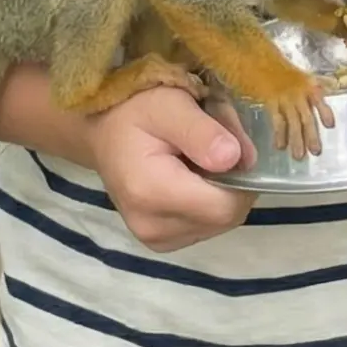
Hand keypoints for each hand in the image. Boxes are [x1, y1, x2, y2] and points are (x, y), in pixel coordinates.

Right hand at [87, 85, 257, 251]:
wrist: (104, 131)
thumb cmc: (135, 110)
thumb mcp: (170, 104)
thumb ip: (202, 131)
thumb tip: (236, 159)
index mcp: (152, 193)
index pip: (225, 206)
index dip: (242, 177)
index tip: (233, 144)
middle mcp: (151, 227)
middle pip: (226, 217)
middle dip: (234, 182)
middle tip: (217, 146)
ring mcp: (155, 240)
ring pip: (219, 224)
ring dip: (223, 193)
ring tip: (201, 160)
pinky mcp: (160, 242)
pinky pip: (205, 227)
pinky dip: (209, 203)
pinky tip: (192, 178)